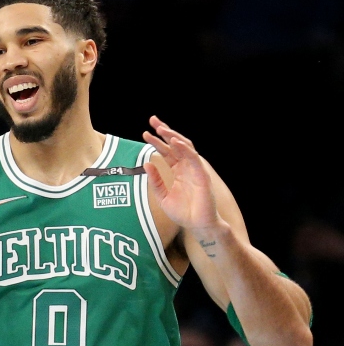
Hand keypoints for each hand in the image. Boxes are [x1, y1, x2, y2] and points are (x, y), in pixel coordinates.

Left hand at [142, 116, 220, 230]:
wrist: (197, 225)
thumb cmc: (183, 212)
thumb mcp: (163, 196)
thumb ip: (155, 181)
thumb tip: (147, 163)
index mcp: (177, 171)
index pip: (166, 151)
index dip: (156, 141)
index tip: (145, 132)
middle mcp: (186, 167)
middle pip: (175, 144)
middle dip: (164, 131)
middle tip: (153, 120)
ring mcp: (194, 169)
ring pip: (185, 147)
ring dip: (173, 136)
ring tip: (161, 128)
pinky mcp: (202, 174)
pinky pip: (193, 158)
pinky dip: (185, 149)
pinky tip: (175, 142)